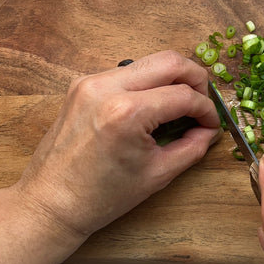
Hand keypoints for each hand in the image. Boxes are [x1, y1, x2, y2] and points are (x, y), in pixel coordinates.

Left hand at [13, 51, 220, 243]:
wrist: (51, 202)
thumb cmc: (101, 196)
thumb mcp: (158, 174)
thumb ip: (193, 146)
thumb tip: (210, 129)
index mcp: (126, 113)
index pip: (183, 95)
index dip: (206, 109)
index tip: (213, 123)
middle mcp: (106, 87)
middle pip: (170, 61)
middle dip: (196, 79)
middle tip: (204, 102)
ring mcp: (91, 82)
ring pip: (149, 61)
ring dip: (172, 78)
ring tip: (180, 105)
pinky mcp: (82, 84)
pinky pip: (127, 72)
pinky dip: (148, 83)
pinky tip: (154, 107)